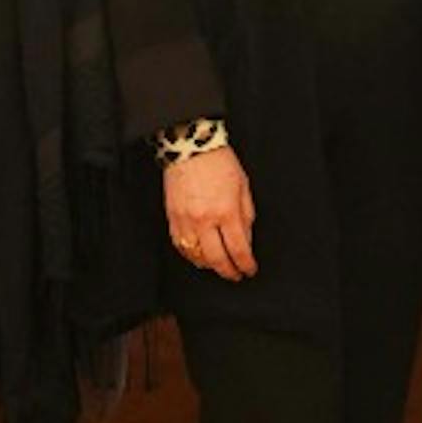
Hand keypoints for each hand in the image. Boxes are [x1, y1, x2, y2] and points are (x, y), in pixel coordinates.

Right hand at [164, 144, 258, 281]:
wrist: (191, 147)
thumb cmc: (219, 162)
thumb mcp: (244, 187)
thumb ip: (246, 216)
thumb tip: (247, 240)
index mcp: (227, 211)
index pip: (239, 249)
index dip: (246, 264)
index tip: (250, 269)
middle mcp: (205, 219)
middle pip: (217, 259)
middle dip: (229, 272)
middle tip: (236, 275)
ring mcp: (185, 220)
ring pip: (196, 256)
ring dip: (210, 266)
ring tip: (219, 266)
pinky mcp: (172, 218)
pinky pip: (180, 246)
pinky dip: (191, 255)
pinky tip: (199, 256)